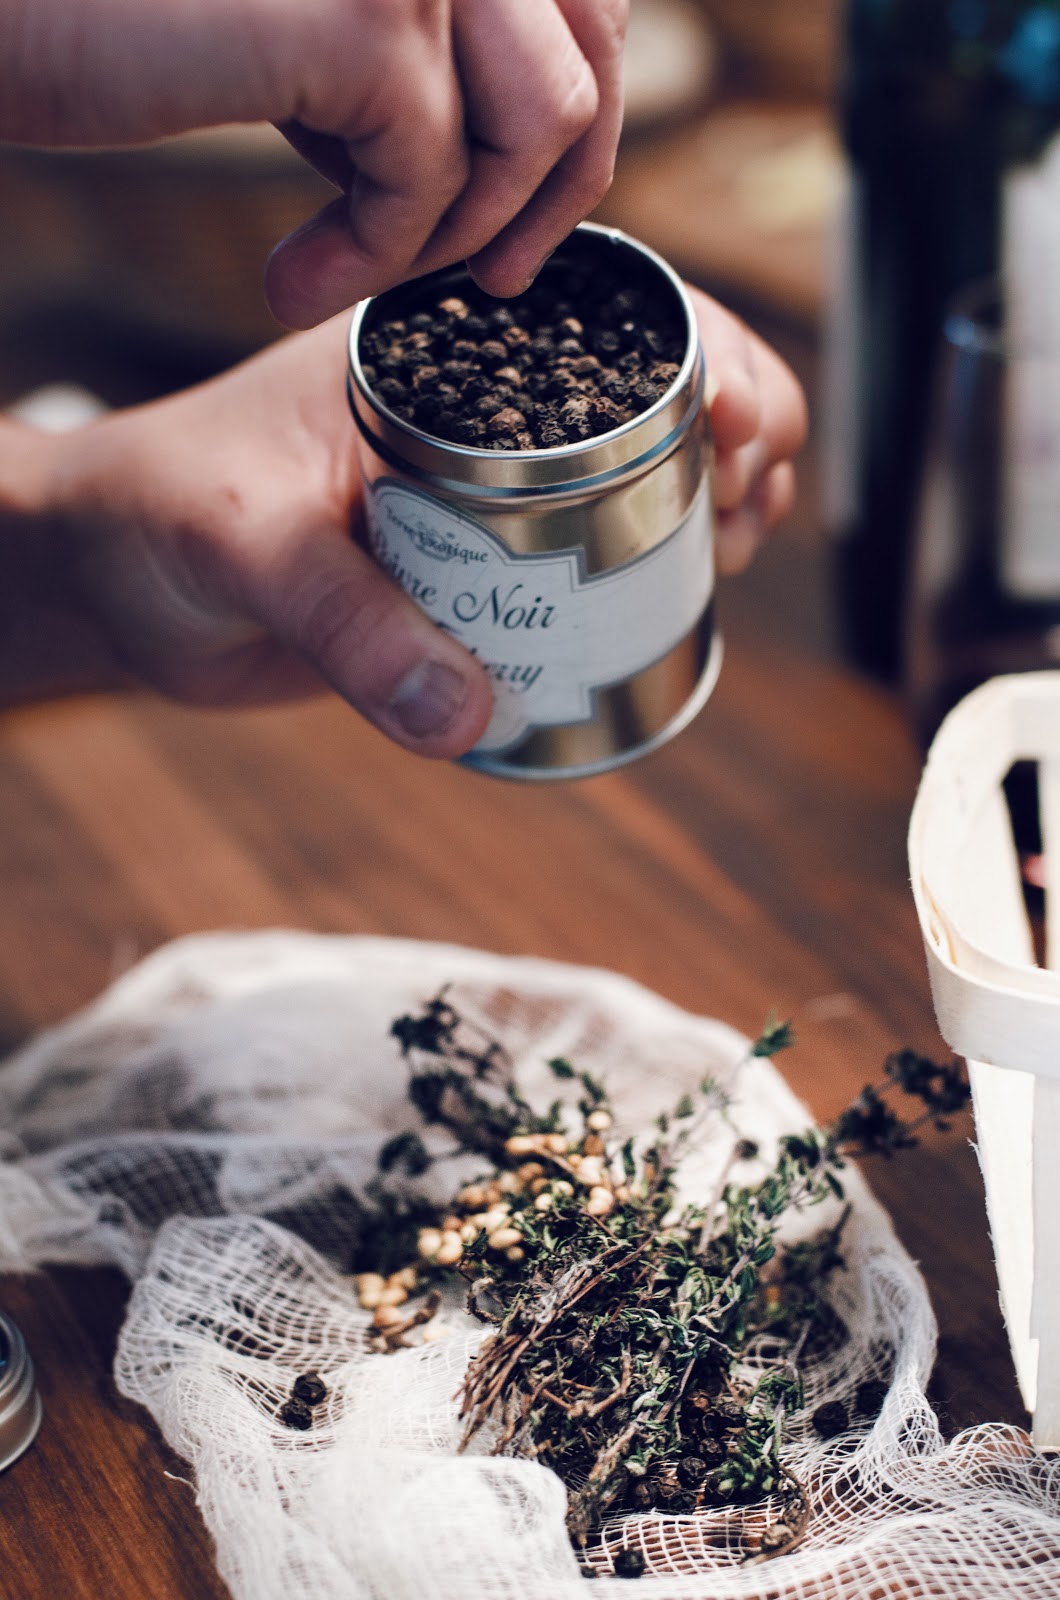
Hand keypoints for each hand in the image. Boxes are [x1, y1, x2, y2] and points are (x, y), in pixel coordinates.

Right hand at [2, 0, 625, 325]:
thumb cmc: (125, 6)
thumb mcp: (309, 15)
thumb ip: (414, 43)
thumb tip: (513, 147)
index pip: (583, 1)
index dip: (566, 127)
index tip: (511, 215)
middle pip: (588, 60)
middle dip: (544, 199)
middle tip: (483, 282)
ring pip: (539, 126)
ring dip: (453, 231)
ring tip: (354, 273)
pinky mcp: (368, 17)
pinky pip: (430, 182)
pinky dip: (372, 257)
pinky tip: (295, 282)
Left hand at [26, 286, 804, 758]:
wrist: (116, 583)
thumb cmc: (160, 516)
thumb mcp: (250, 547)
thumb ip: (350, 628)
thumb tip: (470, 720)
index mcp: (439, 345)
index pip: (606, 313)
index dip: (704, 354)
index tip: (741, 428)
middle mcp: (483, 406)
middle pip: (656, 391)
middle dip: (739, 428)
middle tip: (748, 505)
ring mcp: (491, 488)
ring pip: (640, 476)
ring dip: (711, 502)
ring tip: (737, 547)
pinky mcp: (483, 569)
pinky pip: (589, 567)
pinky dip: (648, 580)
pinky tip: (684, 603)